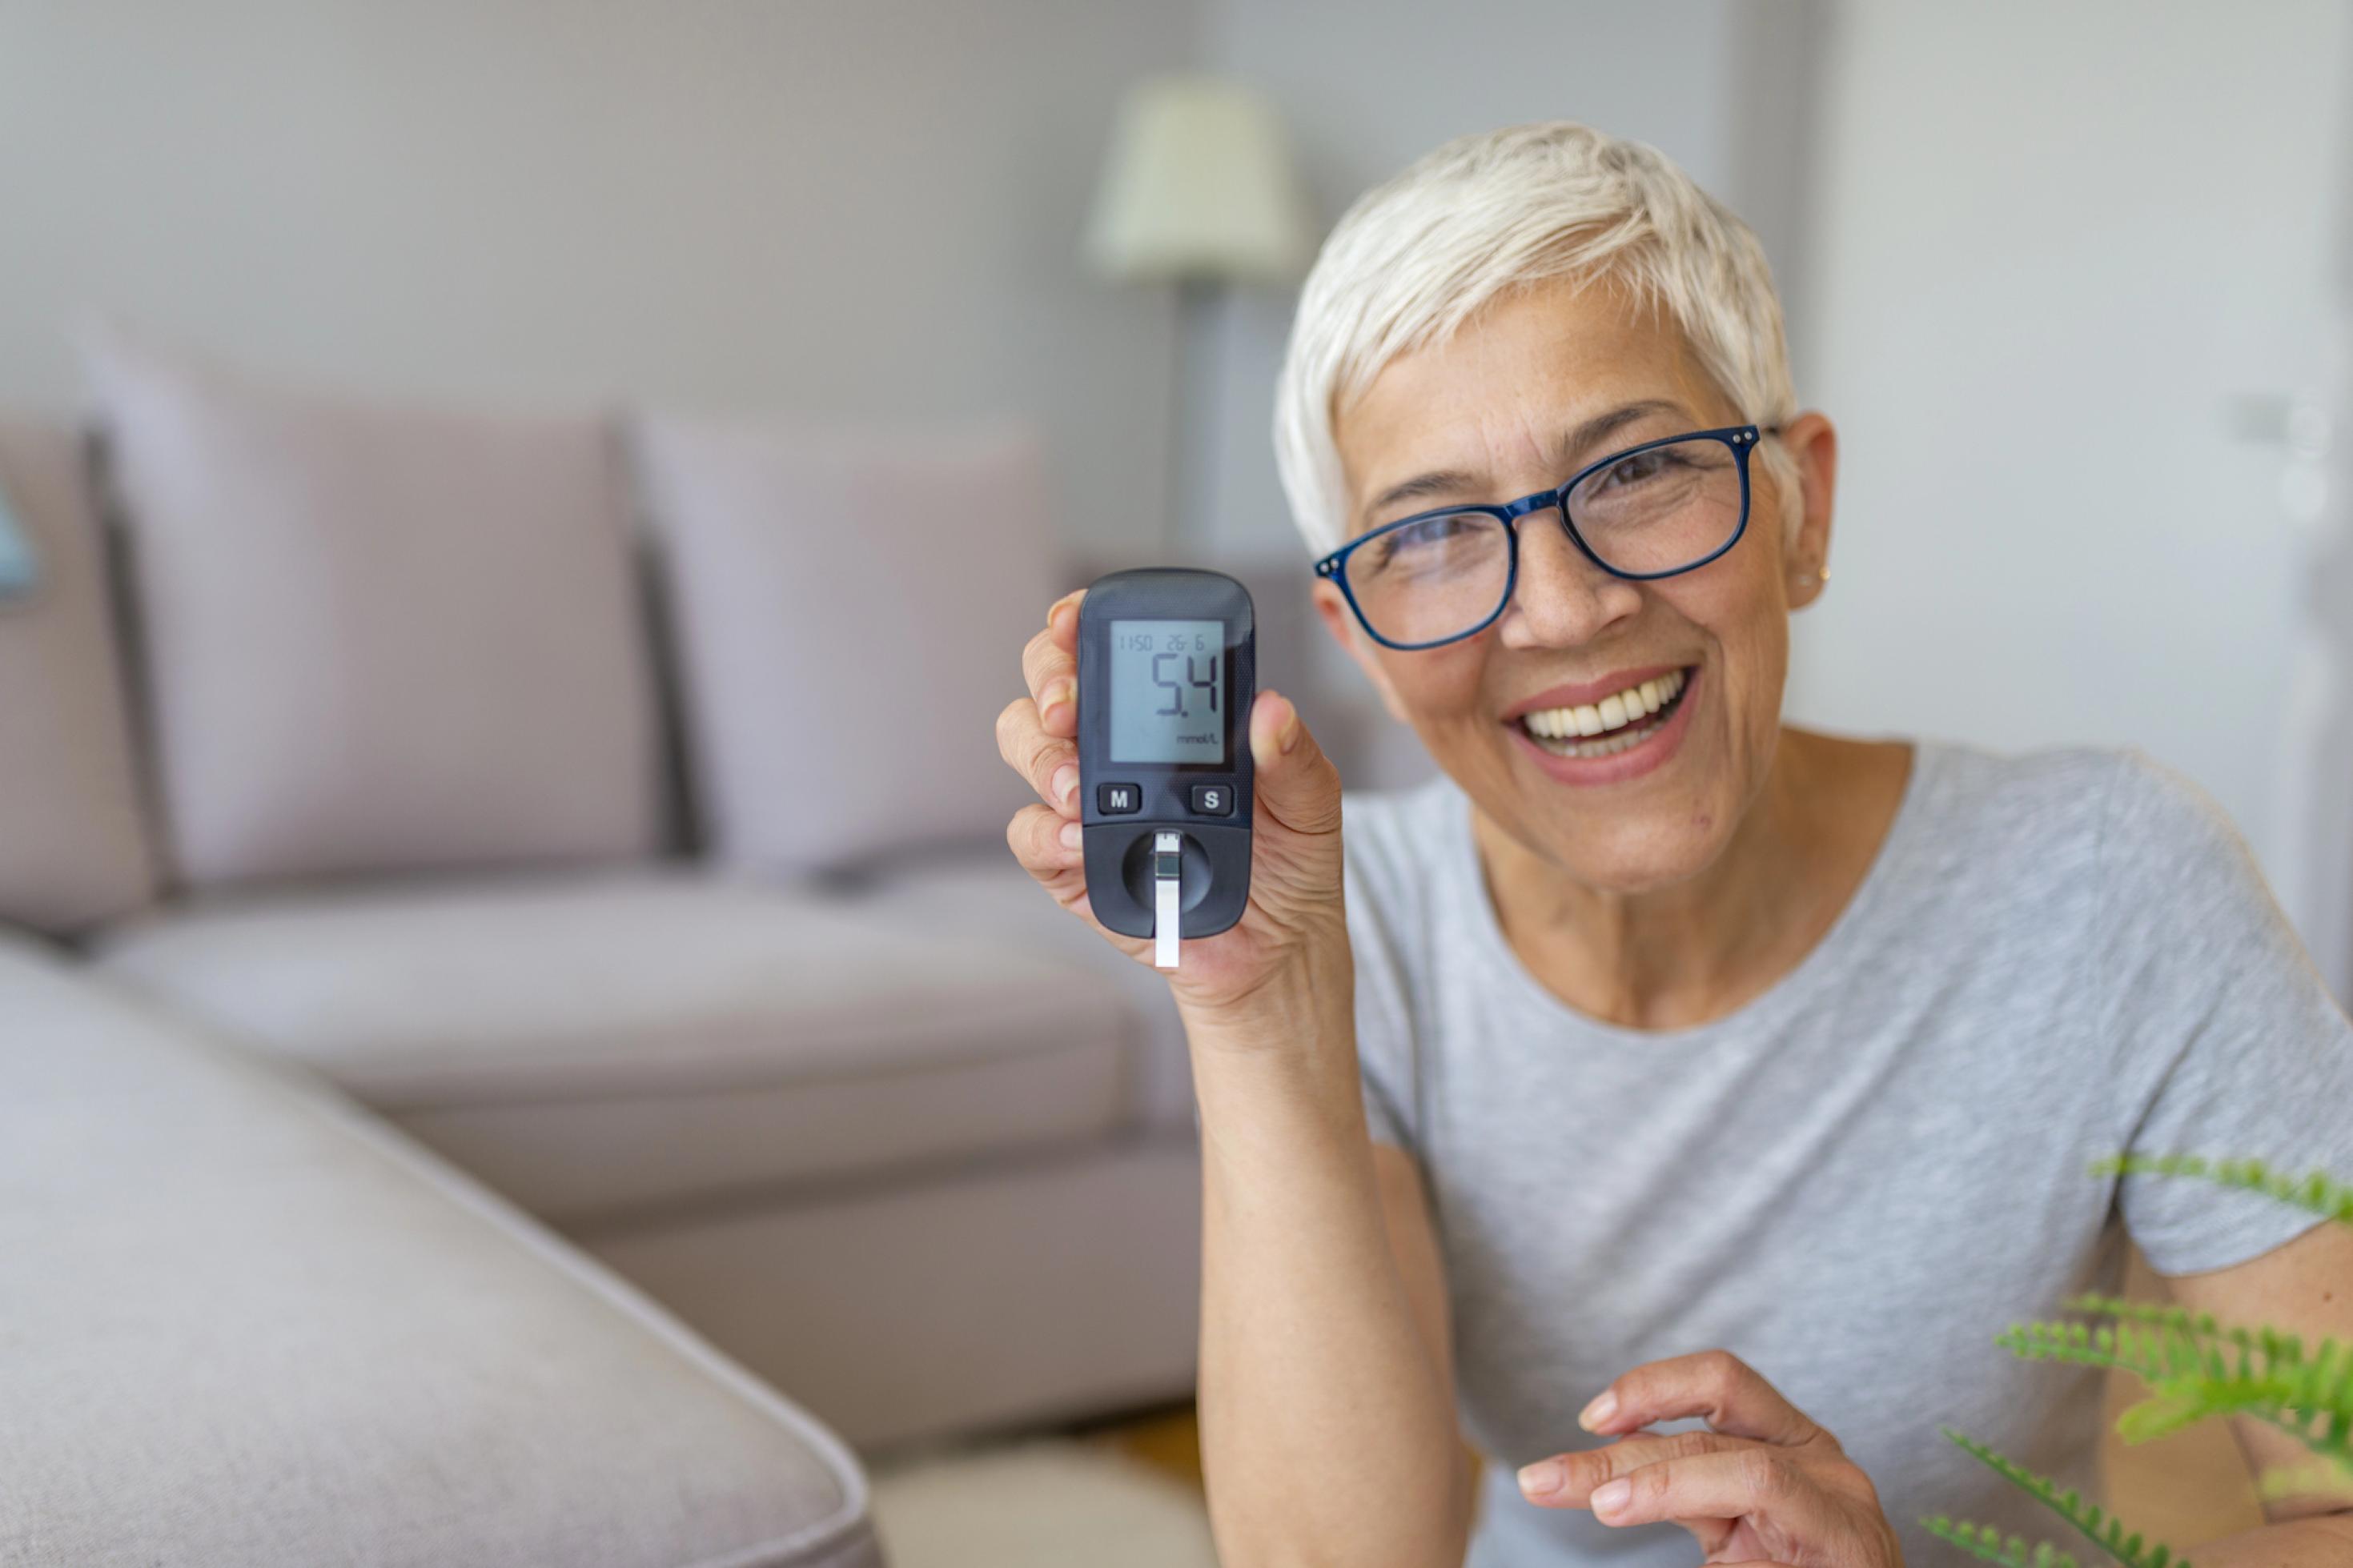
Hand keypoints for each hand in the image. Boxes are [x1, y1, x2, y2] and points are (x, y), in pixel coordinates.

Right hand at [995, 589, 1347, 1018]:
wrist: (1276, 952)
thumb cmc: (1289, 865)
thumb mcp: (1311, 802)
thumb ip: (1293, 755)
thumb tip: (1272, 709)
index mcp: (1170, 717)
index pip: (1111, 651)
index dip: (1080, 624)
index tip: (1073, 619)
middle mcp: (1119, 750)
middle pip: (1049, 685)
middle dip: (1048, 680)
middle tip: (1068, 707)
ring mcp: (1088, 803)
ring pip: (1025, 745)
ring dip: (1042, 755)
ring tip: (1078, 786)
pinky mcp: (1073, 864)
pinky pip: (1029, 833)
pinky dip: (1046, 830)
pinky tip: (1080, 835)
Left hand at [1515, 1351, 1903, 1567]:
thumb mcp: (1728, 1523)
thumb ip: (1679, 1488)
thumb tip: (1591, 1478)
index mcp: (1792, 1441)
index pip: (1721, 1383)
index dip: (1651, 1388)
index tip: (1589, 1419)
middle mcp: (1823, 1463)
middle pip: (1708, 1436)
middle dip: (1618, 1455)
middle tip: (1541, 1480)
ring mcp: (1842, 1505)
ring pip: (1742, 1469)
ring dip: (1661, 1482)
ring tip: (1601, 1504)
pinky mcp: (1851, 1545)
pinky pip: (1768, 1521)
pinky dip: (1708, 1521)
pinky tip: (1667, 1533)